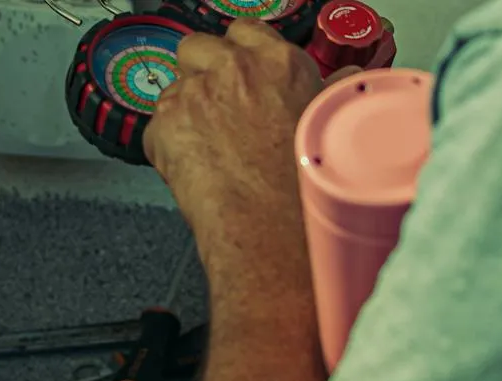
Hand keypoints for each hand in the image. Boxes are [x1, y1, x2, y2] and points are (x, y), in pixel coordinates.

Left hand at [143, 21, 350, 260]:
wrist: (269, 228)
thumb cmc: (301, 189)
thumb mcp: (327, 127)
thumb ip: (328, 92)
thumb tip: (346, 77)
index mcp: (277, 62)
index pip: (242, 31)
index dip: (234, 56)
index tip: (235, 77)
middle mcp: (234, 68)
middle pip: (196, 48)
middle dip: (199, 74)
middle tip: (213, 112)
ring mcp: (195, 94)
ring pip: (173, 90)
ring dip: (183, 114)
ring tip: (206, 151)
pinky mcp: (165, 124)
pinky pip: (155, 129)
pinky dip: (166, 148)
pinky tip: (193, 171)